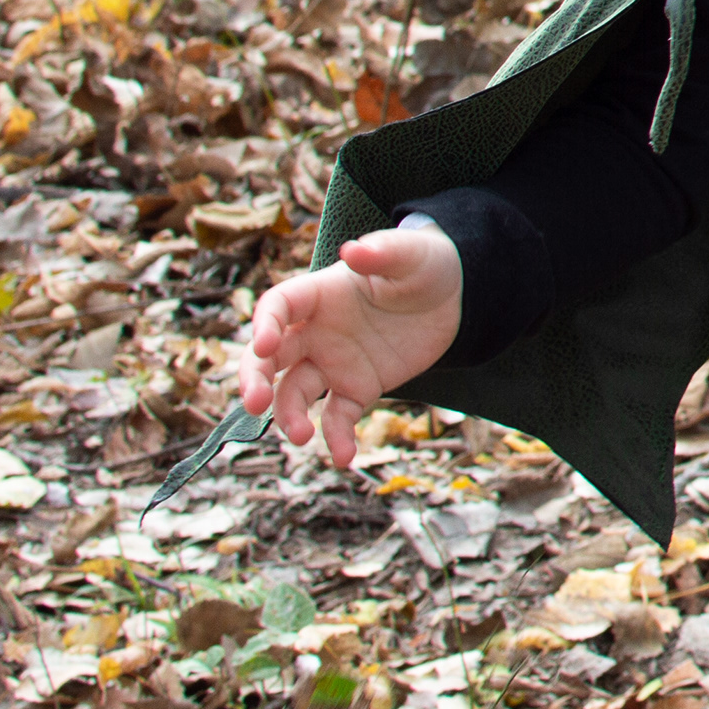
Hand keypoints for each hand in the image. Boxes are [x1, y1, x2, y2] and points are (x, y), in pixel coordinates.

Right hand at [237, 223, 460, 472]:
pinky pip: (337, 416)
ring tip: (300, 437)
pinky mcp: (357, 387)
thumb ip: (382, 252)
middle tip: (254, 403)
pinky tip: (344, 457)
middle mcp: (316, 332)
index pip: (277, 307)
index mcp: (319, 294)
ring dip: (289, 416)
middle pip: (270, 358)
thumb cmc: (423, 263)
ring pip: (295, 393)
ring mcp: (333, 362)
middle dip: (255, 380)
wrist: (454, 295)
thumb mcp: (409, 254)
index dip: (264, 325)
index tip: (264, 345)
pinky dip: (336, 438)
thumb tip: (354, 250)